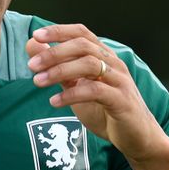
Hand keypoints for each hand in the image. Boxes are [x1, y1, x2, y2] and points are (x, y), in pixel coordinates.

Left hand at [25, 24, 168, 161]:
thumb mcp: (78, 88)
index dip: (59, 31)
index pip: (82, 34)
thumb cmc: (106, 111)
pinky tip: (54, 102)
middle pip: (83, 46)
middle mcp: (114, 64)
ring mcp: (120, 81)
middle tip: (32, 65)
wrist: (136, 138)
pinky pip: (95, 91)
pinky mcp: (122, 101)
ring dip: (60, 71)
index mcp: (104, 57)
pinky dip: (72, 95)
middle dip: (54, 53)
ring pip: (90, 65)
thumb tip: (33, 46)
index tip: (36, 36)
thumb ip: (59, 69)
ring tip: (38, 82)